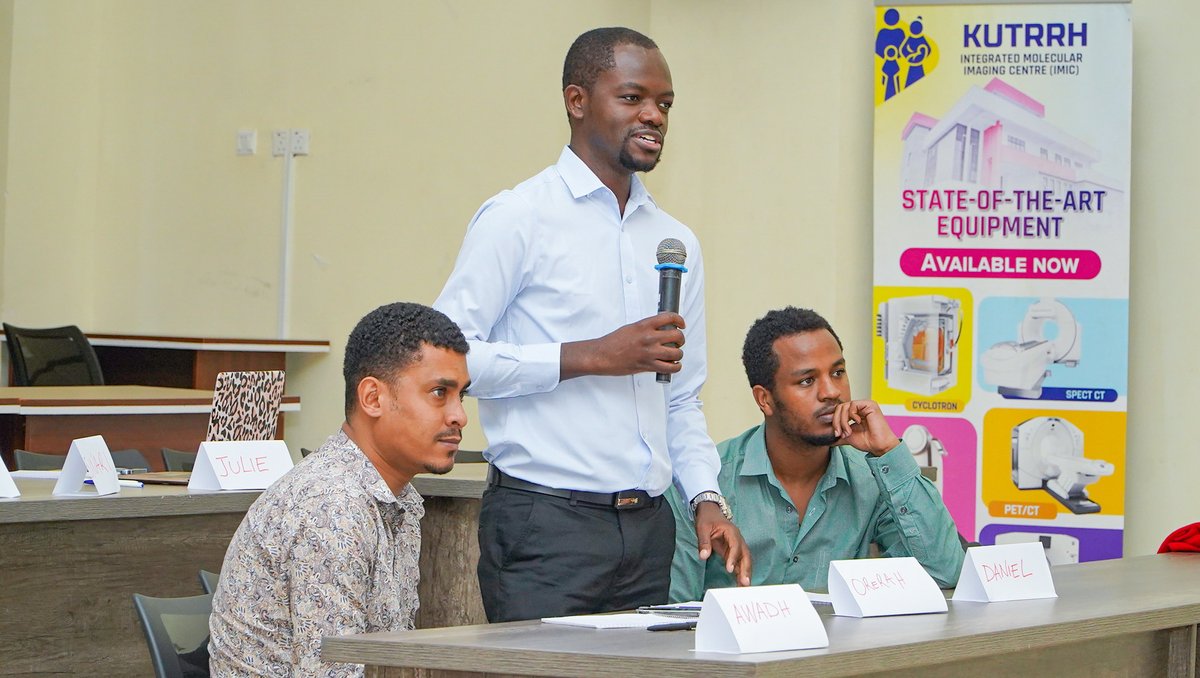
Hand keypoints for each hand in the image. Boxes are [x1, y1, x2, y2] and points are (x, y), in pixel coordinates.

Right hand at [560, 312, 684, 379]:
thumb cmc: (613, 342)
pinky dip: (675, 367)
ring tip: (674, 354)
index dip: (679, 320)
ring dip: (678, 353)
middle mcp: (649, 338)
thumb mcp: (631, 328)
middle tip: (678, 341)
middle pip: (677, 335)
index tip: (681, 324)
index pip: (669, 317)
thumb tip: (660, 328)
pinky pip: (671, 367)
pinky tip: (673, 364)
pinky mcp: (649, 366)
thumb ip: (647, 327)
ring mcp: (650, 352)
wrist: (602, 356)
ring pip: (677, 352)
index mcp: (644, 325)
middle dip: (680, 339)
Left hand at [694, 502, 751, 585]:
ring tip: (745, 587)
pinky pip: (739, 562)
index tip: (730, 569)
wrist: (710, 511)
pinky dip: (740, 572)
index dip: (734, 558)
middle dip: (746, 569)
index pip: (735, 546)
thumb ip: (704, 542)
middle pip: (745, 555)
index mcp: (731, 532)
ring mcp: (736, 546)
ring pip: (745, 560)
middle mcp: (737, 539)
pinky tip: (740, 583)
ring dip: (745, 573)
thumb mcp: (702, 527)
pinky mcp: (732, 551)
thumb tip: (704, 556)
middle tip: (745, 582)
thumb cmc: (707, 518)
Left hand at [831, 399, 900, 456]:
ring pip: (844, 407)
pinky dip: (851, 415)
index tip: (836, 434)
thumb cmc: (867, 442)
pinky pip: (853, 405)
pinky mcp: (870, 404)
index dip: (835, 422)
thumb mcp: (847, 437)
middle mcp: (860, 408)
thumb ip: (838, 435)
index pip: (839, 411)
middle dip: (837, 421)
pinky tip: (858, 423)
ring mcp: (865, 405)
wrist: (878, 446)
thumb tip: (825, 440)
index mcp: (855, 413)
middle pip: (840, 408)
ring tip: (848, 432)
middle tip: (839, 433)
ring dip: (843, 421)